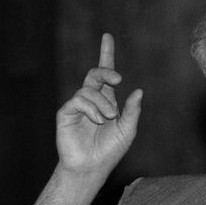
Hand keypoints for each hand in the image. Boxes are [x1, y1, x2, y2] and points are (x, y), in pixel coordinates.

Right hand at [55, 33, 141, 180]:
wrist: (91, 167)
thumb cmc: (110, 151)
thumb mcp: (127, 130)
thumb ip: (132, 111)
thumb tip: (138, 91)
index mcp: (107, 101)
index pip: (105, 75)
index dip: (106, 55)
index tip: (107, 37)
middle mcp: (91, 100)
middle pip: (95, 75)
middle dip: (106, 71)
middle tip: (117, 79)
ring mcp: (77, 106)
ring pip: (89, 90)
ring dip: (102, 103)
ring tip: (108, 118)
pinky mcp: (66, 113)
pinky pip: (78, 100)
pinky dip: (91, 109)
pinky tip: (97, 121)